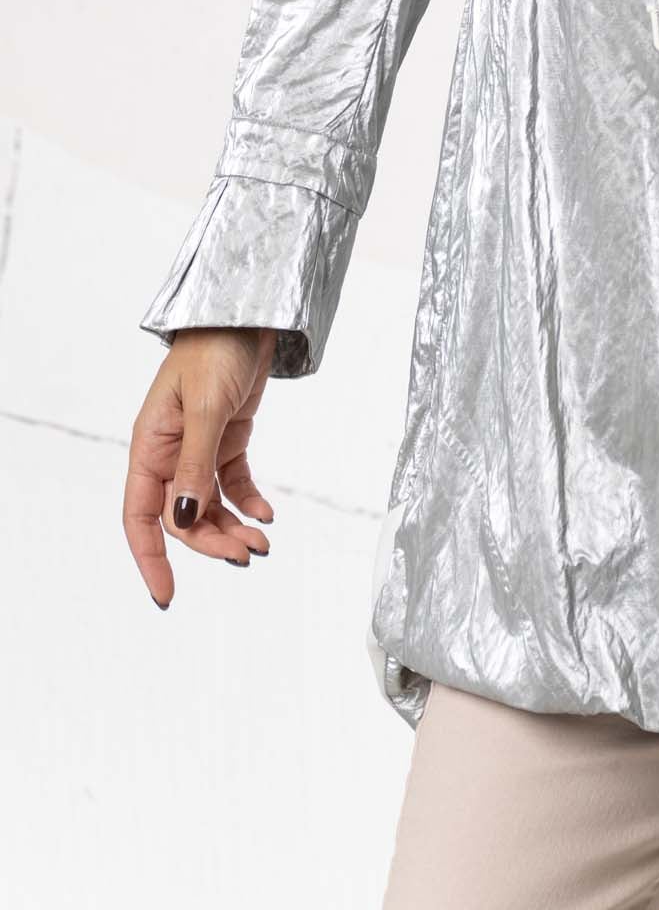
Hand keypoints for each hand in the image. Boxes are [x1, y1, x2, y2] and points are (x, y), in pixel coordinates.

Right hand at [123, 327, 279, 607]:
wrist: (246, 315)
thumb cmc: (214, 351)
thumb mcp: (206, 409)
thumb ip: (196, 465)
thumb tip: (185, 519)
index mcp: (151, 446)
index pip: (140, 516)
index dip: (151, 557)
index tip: (166, 594)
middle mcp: (170, 453)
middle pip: (183, 516)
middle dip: (211, 542)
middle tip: (247, 556)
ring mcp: (199, 448)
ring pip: (210, 505)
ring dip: (232, 527)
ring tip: (262, 543)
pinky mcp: (228, 440)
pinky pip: (233, 483)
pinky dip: (248, 501)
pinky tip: (266, 514)